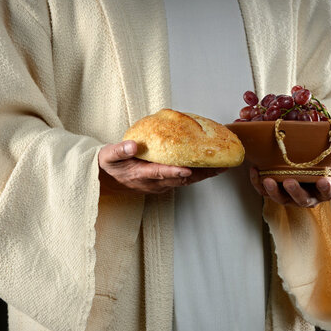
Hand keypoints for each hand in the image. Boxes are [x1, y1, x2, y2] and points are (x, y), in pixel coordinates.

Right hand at [98, 140, 226, 194]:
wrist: (109, 176)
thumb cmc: (110, 163)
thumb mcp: (108, 155)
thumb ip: (119, 150)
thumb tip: (132, 145)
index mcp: (140, 174)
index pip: (159, 173)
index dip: (174, 172)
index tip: (187, 169)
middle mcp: (153, 183)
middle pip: (180, 179)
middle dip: (200, 174)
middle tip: (219, 167)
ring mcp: (160, 185)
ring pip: (185, 181)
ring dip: (203, 175)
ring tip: (222, 166)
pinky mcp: (165, 183)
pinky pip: (184, 179)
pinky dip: (198, 173)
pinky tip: (209, 166)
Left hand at [249, 156, 330, 207]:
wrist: (304, 161)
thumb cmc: (321, 162)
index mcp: (324, 189)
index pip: (327, 192)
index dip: (326, 188)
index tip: (323, 180)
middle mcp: (307, 196)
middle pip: (302, 199)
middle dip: (296, 192)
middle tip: (290, 182)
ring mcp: (289, 196)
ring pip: (282, 198)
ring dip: (274, 191)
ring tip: (268, 180)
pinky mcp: (274, 192)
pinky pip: (264, 191)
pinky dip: (258, 183)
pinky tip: (255, 170)